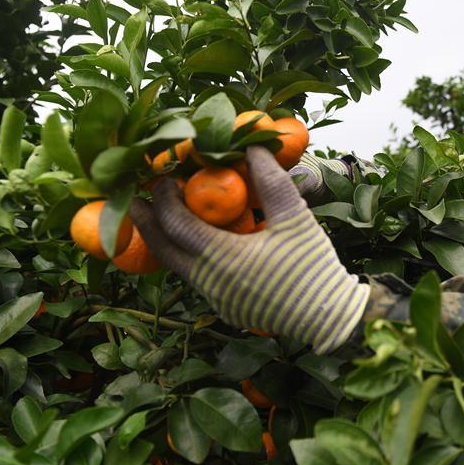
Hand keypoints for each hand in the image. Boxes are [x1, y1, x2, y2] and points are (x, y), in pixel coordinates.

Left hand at [129, 146, 368, 353]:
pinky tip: (195, 240)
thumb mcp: (294, 217)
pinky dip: (186, 255)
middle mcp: (210, 282)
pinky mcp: (225, 307)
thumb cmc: (313, 265)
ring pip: (176, 266)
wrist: (328, 316)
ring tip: (160, 217)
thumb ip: (271, 181)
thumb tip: (252, 147)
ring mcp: (215, 298)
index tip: (162, 179)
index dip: (163, 199)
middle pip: (163, 250)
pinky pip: (194, 278)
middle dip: (146, 222)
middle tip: (136, 199)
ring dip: (165, 240)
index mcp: (223, 258)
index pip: (176, 224)